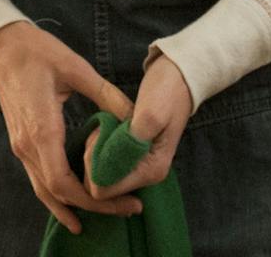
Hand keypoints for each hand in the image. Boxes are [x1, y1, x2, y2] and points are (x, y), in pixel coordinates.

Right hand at [0, 21, 142, 234]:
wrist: (1, 47)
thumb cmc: (36, 52)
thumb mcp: (75, 67)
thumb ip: (106, 94)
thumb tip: (136, 117)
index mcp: (41, 129)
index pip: (64, 182)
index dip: (95, 199)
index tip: (125, 201)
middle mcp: (28, 145)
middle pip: (58, 193)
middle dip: (94, 207)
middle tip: (128, 209)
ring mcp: (21, 146)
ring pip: (44, 191)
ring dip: (73, 207)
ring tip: (105, 215)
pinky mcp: (21, 143)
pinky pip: (38, 179)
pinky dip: (57, 196)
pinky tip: (74, 204)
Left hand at [85, 53, 192, 199]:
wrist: (178, 78)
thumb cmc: (165, 92)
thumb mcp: (149, 114)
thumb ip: (127, 146)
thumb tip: (105, 173)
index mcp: (151, 171)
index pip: (105, 190)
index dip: (93, 166)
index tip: (101, 137)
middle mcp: (146, 176)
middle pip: (101, 184)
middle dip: (92, 158)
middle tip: (102, 128)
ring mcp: (140, 167)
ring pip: (100, 173)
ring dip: (94, 150)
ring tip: (105, 126)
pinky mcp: (132, 157)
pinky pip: (105, 161)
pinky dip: (98, 146)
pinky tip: (106, 129)